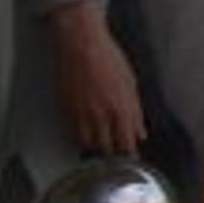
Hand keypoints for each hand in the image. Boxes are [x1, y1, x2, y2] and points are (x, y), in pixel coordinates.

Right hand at [47, 3, 148, 153]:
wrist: (81, 44)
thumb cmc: (109, 60)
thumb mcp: (131, 84)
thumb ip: (136, 113)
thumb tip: (140, 133)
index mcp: (121, 110)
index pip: (126, 144)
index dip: (128, 154)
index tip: (130, 158)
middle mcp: (100, 115)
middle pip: (106, 148)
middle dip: (111, 152)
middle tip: (113, 152)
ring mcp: (80, 114)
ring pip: (86, 143)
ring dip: (93, 145)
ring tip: (99, 142)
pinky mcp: (64, 109)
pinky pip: (70, 131)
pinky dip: (78, 134)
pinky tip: (83, 130)